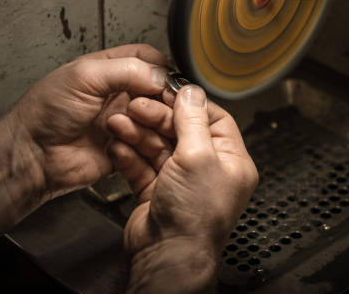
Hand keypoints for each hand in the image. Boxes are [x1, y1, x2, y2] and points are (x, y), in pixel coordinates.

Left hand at [0, 44, 168, 202]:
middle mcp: (119, 95)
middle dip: (162, 100)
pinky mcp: (126, 149)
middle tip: (158, 107)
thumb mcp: (84, 77)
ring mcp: (124, 123)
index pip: (148, 60)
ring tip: (132, 125)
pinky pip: (149, 147)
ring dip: (151, 124)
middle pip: (159, 92)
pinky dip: (144, 145)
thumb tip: (161, 75)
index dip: (162, 69)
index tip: (169, 81)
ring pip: (159, 121)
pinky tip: (123, 144)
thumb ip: (126, 70)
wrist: (33, 156)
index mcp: (109, 69)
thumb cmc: (45, 112)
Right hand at [108, 85, 257, 292]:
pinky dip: (129, 154)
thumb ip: (192, 121)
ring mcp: (180, 181)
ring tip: (119, 123)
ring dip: (137, 133)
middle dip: (155, 117)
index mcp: (230, 161)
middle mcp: (207, 170)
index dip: (189, 103)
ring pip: (157, 146)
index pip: (213, 119)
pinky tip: (118, 145)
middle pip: (180, 130)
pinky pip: (141, 165)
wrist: (167, 256)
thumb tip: (191, 92)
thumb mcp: (198, 156)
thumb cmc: (195, 218)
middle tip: (136, 106)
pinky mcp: (156, 192)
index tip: (168, 90)